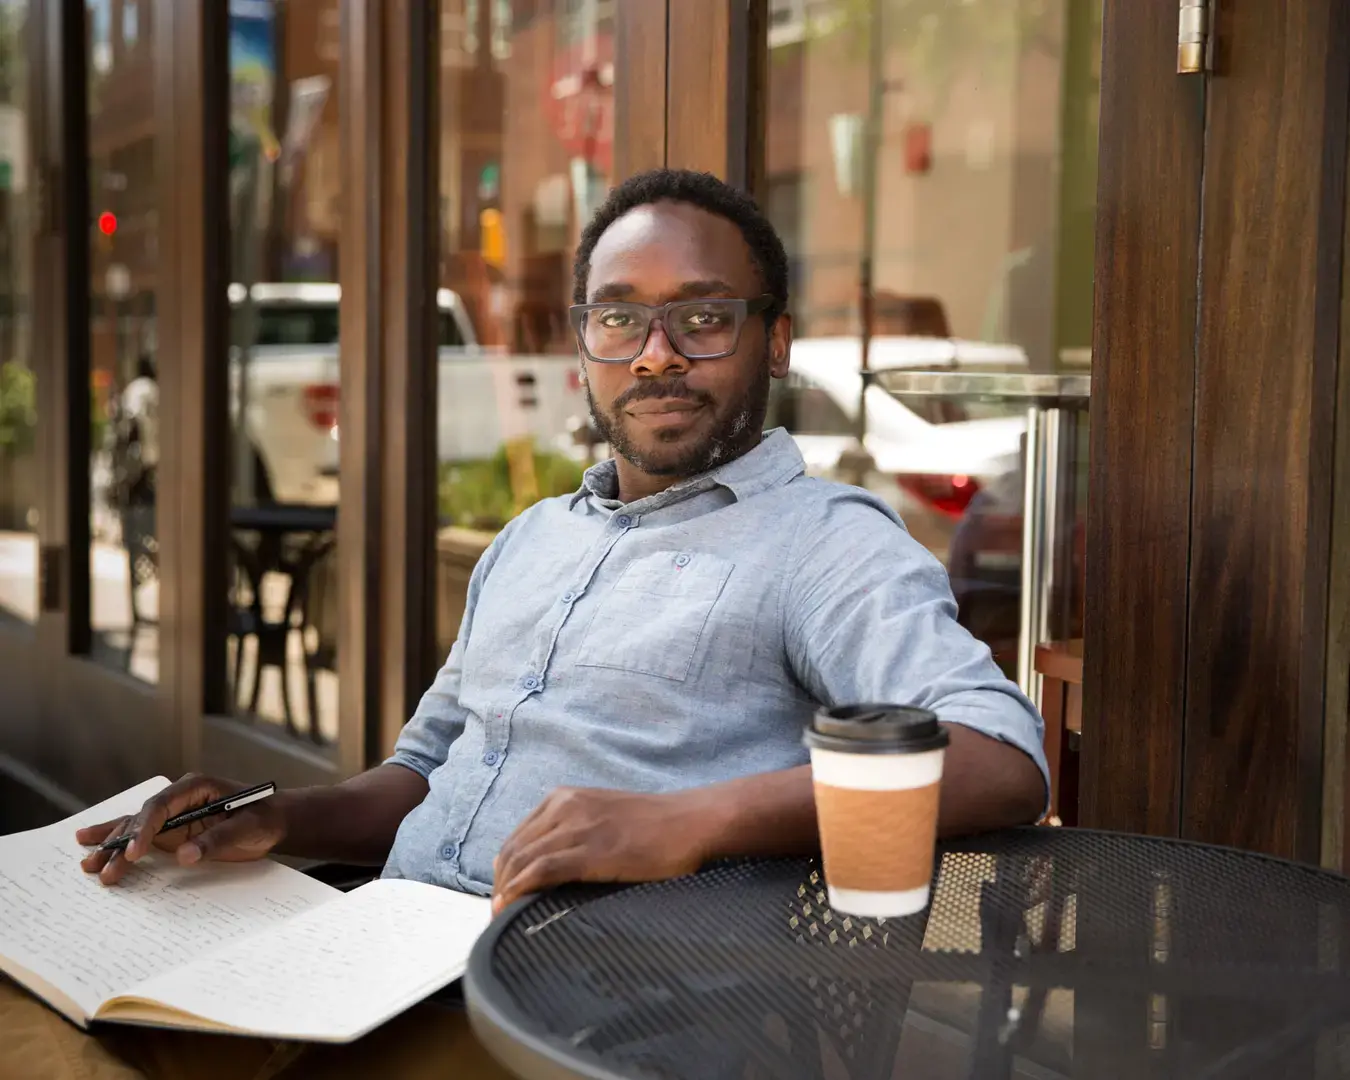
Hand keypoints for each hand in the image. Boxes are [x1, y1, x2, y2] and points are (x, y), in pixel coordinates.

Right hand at [76, 774, 288, 885]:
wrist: (275, 822)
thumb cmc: (265, 819)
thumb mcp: (248, 828)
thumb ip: (217, 840)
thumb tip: (185, 856)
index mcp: (196, 787)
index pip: (161, 806)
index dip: (144, 828)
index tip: (134, 852)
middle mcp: (179, 799)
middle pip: (142, 818)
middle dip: (120, 843)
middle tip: (100, 868)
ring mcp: (173, 815)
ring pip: (135, 828)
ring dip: (112, 846)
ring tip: (88, 864)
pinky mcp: (172, 832)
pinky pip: (141, 836)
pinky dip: (119, 842)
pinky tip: (91, 845)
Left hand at [491, 787, 722, 914]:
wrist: (690, 822)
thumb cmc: (654, 827)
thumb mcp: (602, 817)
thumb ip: (574, 833)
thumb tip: (546, 870)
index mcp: (564, 798)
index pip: (517, 837)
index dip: (504, 870)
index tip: (503, 895)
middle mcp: (565, 806)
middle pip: (513, 849)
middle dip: (500, 884)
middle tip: (499, 914)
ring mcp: (577, 826)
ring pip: (521, 860)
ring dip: (506, 892)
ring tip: (502, 918)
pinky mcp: (591, 850)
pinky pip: (542, 870)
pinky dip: (520, 890)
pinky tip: (512, 908)